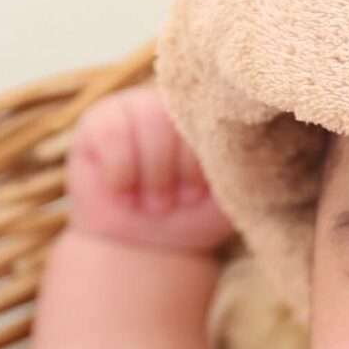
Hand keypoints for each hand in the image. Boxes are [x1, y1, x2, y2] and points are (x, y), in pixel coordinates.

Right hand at [63, 86, 236, 252]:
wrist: (148, 247)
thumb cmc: (193, 216)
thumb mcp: (230, 192)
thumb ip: (244, 161)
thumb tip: (250, 135)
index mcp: (208, 112)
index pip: (213, 114)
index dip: (201, 162)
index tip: (199, 195)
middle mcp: (171, 101)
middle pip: (179, 116)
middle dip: (177, 170)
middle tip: (176, 201)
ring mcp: (133, 106)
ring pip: (147, 119)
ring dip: (152, 173)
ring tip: (153, 202)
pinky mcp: (97, 121)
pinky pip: (112, 133)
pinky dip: (122, 172)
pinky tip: (124, 192)